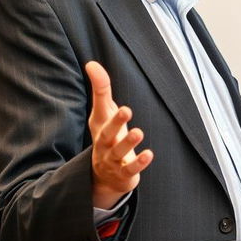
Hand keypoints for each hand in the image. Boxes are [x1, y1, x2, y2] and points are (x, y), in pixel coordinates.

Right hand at [86, 60, 153, 209]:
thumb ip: (101, 89)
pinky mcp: (123, 174)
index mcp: (100, 125)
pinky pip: (130, 169)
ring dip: (128, 143)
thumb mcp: (104, 113)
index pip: (100, 107)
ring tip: (138, 132)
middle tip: (126, 109)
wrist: (104, 176)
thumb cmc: (108, 137)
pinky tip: (149, 154)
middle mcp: (103, 143)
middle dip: (115, 122)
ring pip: (118, 152)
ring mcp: (112, 160)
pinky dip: (139, 163)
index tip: (94, 68)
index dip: (100, 88)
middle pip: (106, 133)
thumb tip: (91, 63)